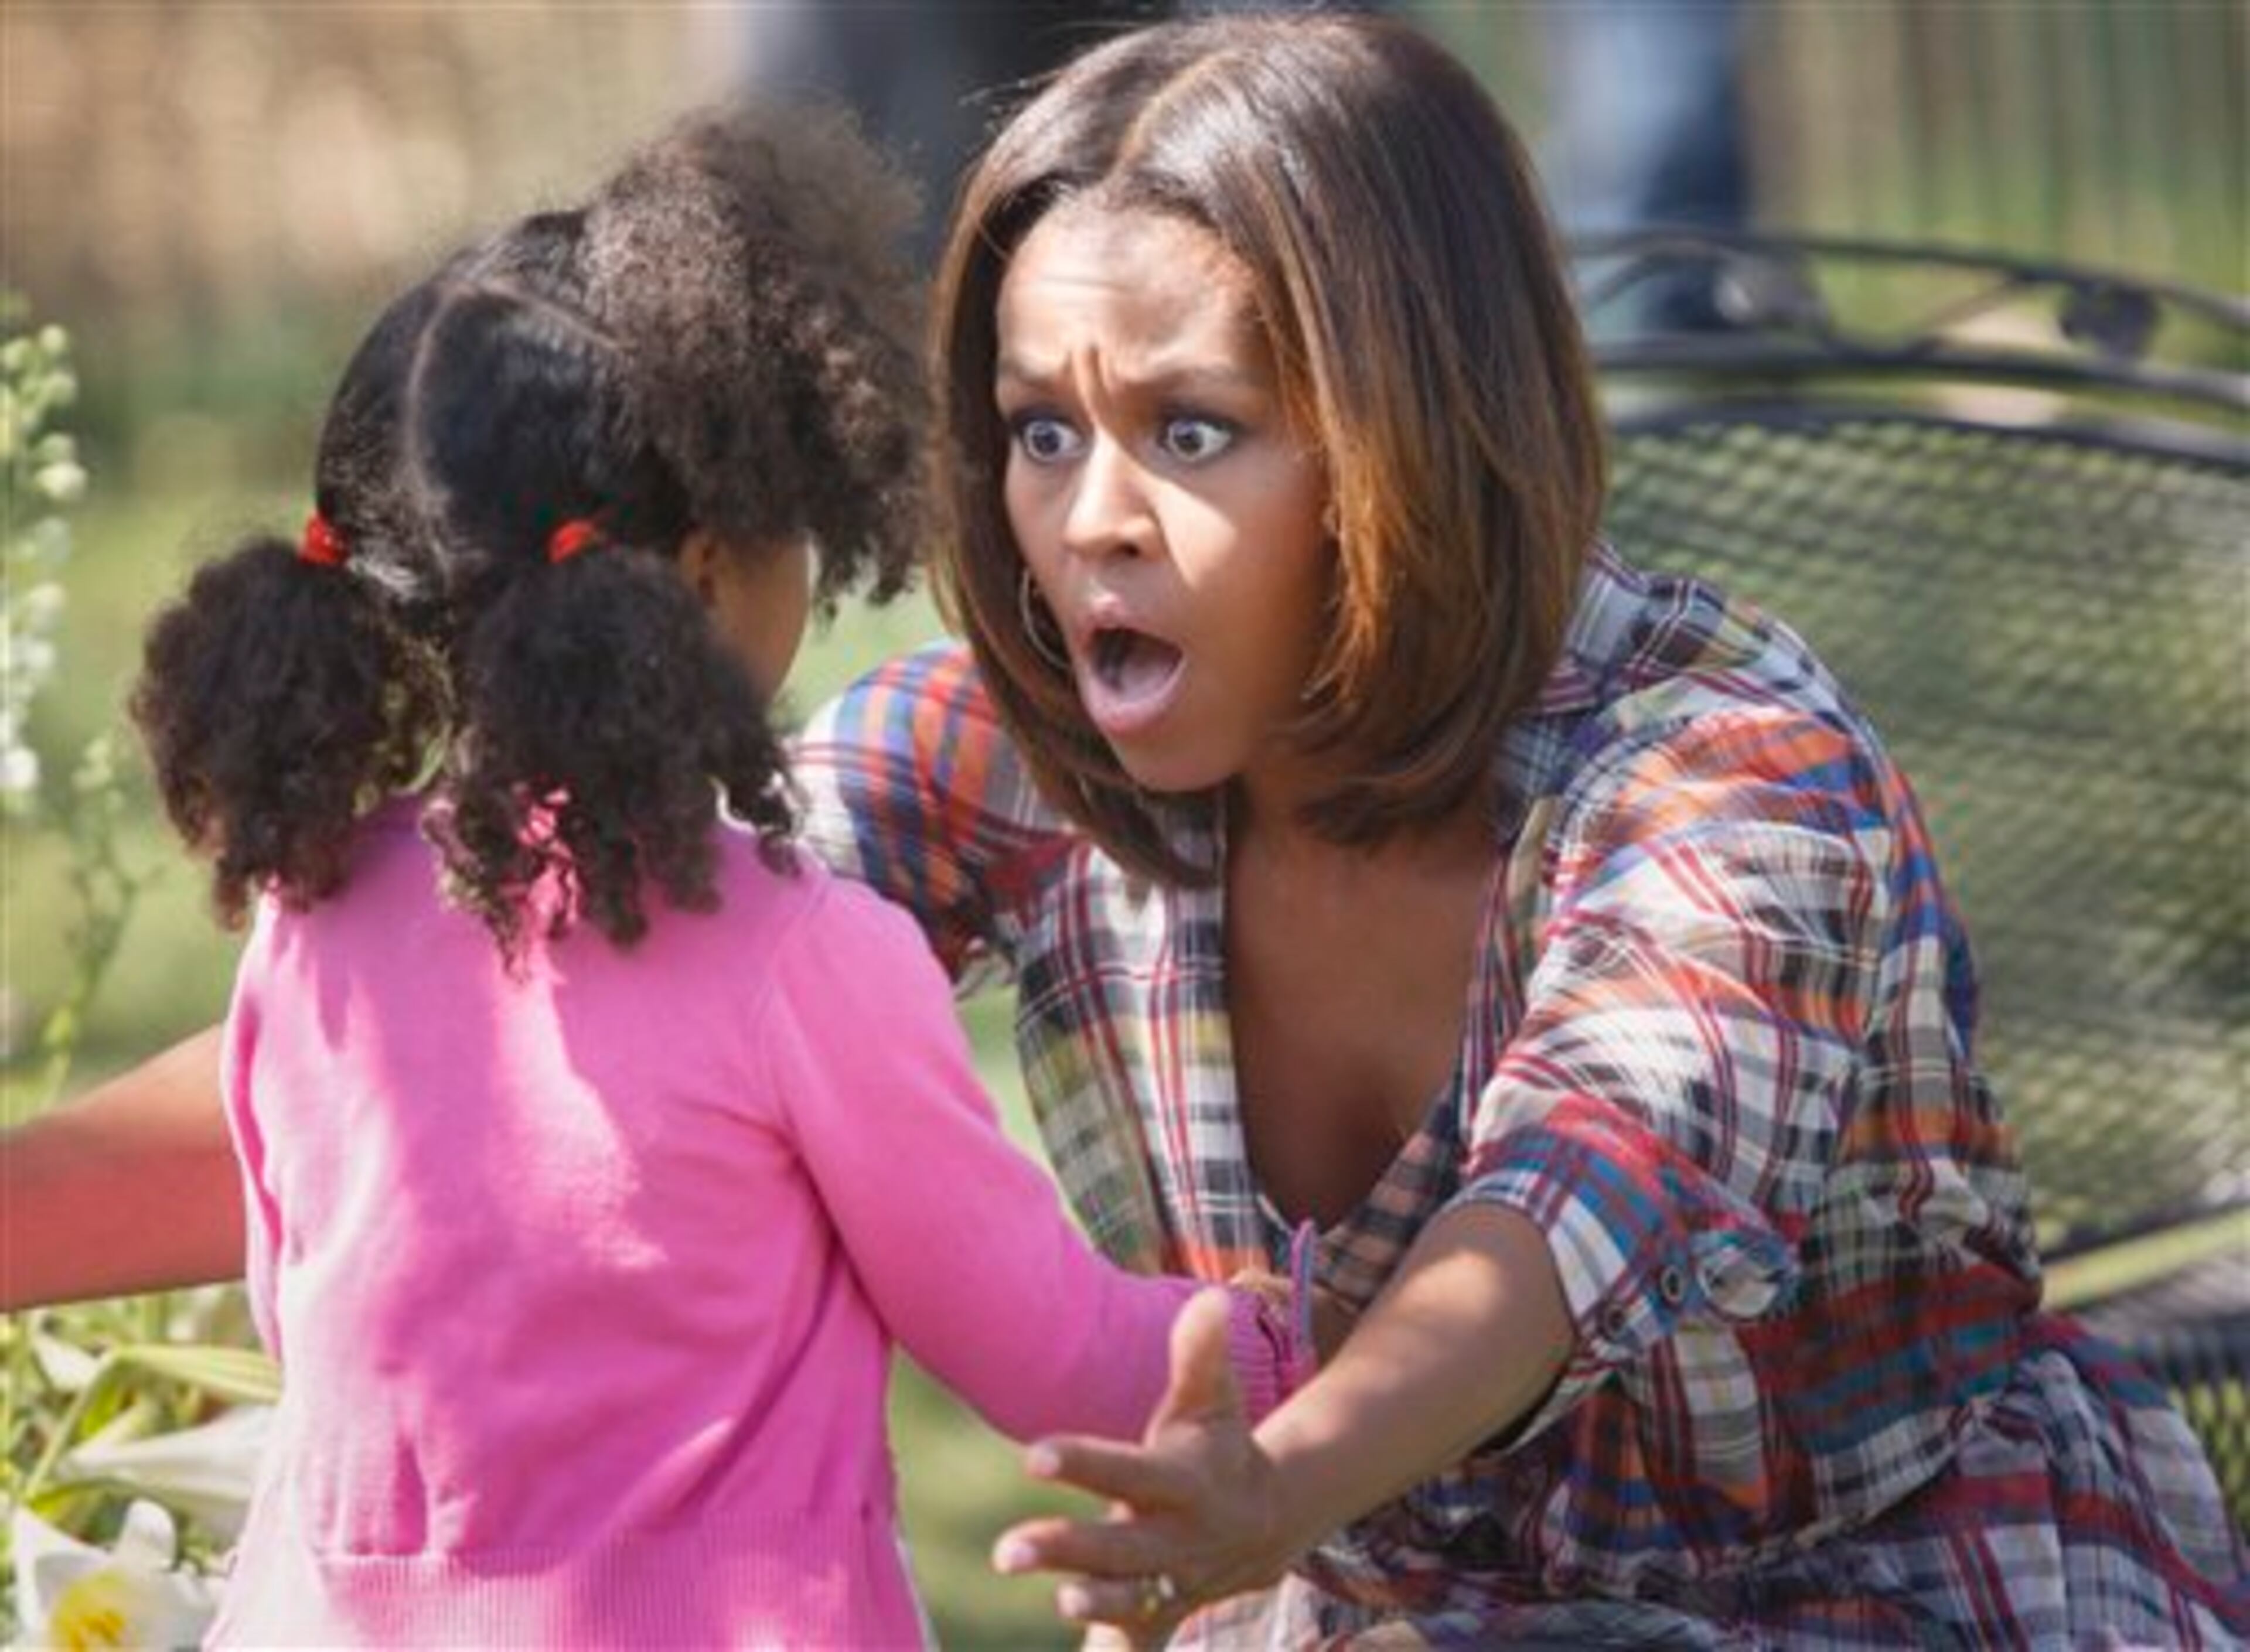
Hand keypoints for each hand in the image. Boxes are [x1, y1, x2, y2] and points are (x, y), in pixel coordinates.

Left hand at [992, 1288, 1306, 1640]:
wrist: (1268, 1522)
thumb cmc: (1219, 1448)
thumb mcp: (1212, 1402)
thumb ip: (1200, 1354)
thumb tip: (1207, 1297)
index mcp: (1186, 1482)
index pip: (1129, 1471)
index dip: (1084, 1463)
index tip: (1032, 1456)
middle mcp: (1180, 1538)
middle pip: (1122, 1547)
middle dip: (1067, 1550)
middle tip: (1005, 1552)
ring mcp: (1172, 1584)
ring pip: (1131, 1600)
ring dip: (1094, 1603)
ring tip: (1055, 1597)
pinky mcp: (1161, 1614)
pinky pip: (1137, 1642)